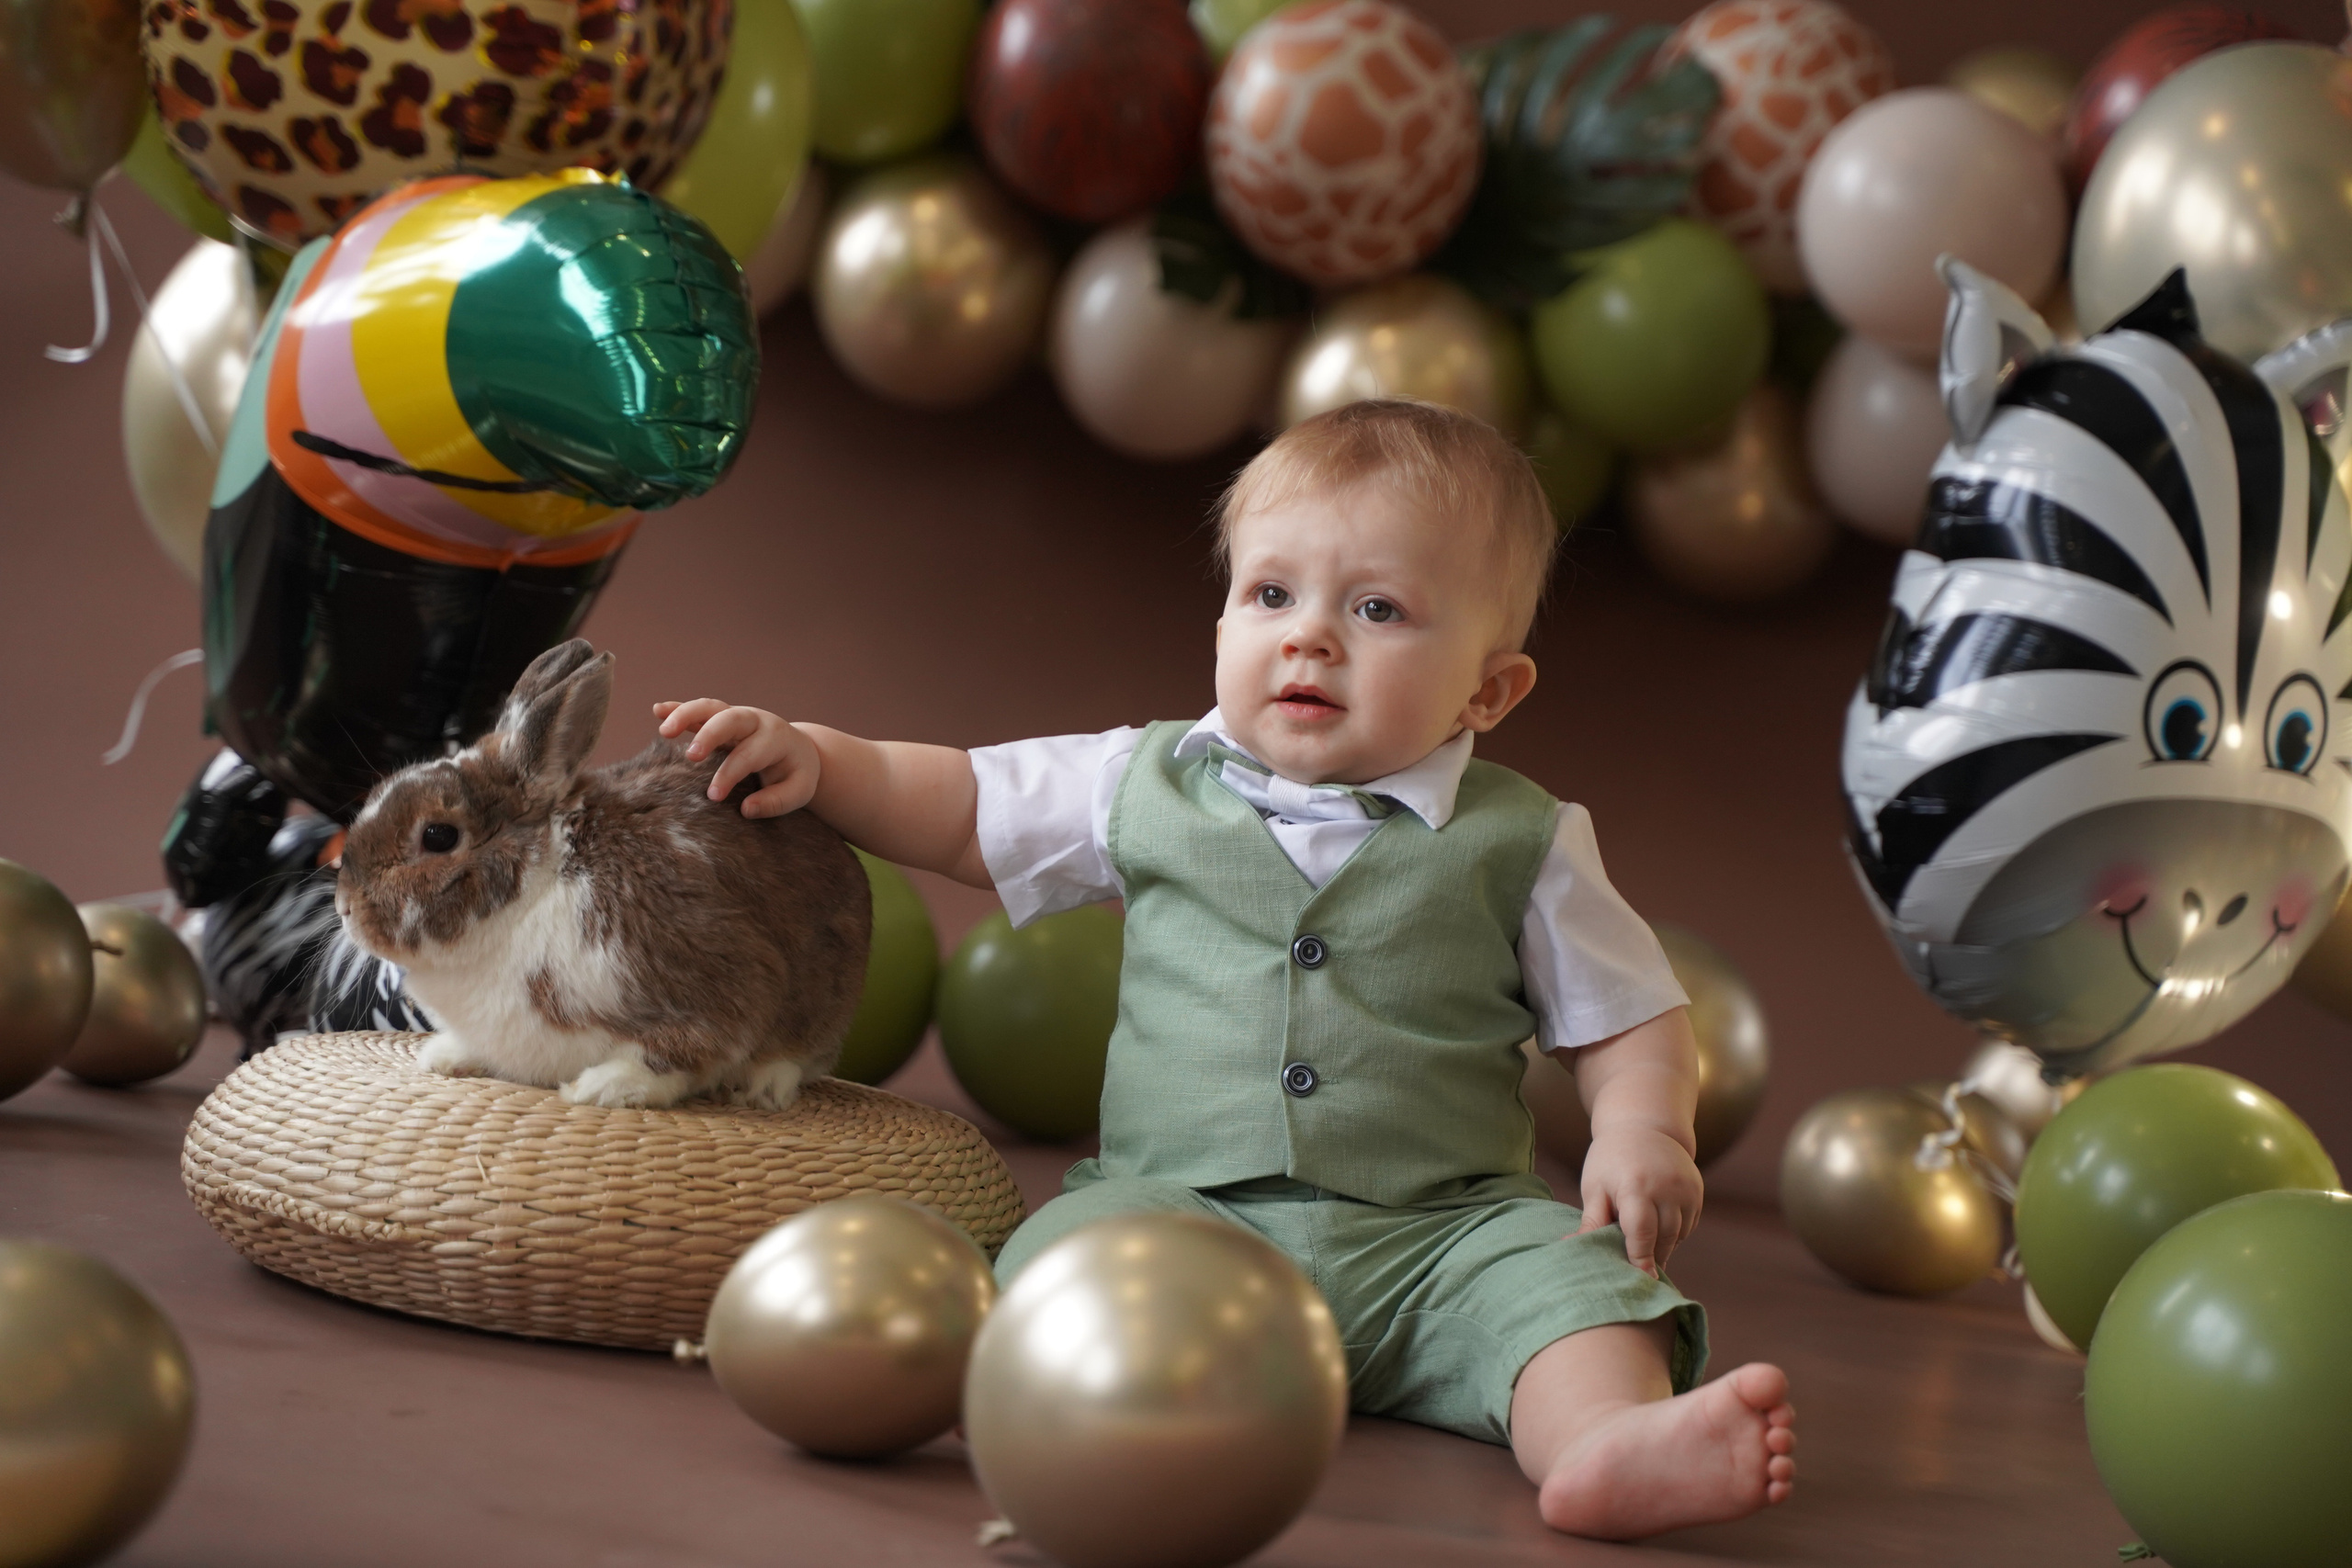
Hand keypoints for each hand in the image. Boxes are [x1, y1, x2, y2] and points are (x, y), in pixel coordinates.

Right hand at [653, 700, 818, 817]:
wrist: (798, 750)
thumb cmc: (795, 772)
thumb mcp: (799, 790)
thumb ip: (777, 801)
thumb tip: (746, 810)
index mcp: (776, 738)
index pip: (749, 754)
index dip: (730, 774)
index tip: (713, 796)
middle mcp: (755, 721)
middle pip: (730, 719)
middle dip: (710, 735)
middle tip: (690, 757)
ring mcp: (736, 716)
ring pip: (710, 707)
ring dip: (686, 715)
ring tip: (664, 732)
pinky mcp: (720, 717)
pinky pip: (698, 710)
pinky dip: (678, 708)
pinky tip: (658, 711)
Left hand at [1576, 1125, 1702, 1274]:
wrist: (1646, 1124)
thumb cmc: (1611, 1159)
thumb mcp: (1595, 1187)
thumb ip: (1591, 1222)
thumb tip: (1568, 1247)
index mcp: (1636, 1186)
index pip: (1641, 1232)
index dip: (1640, 1259)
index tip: (1641, 1282)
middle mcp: (1667, 1188)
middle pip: (1662, 1239)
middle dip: (1649, 1257)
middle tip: (1634, 1271)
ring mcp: (1687, 1190)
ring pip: (1677, 1236)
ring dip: (1662, 1247)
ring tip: (1642, 1245)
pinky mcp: (1697, 1192)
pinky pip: (1687, 1227)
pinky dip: (1673, 1234)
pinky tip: (1657, 1226)